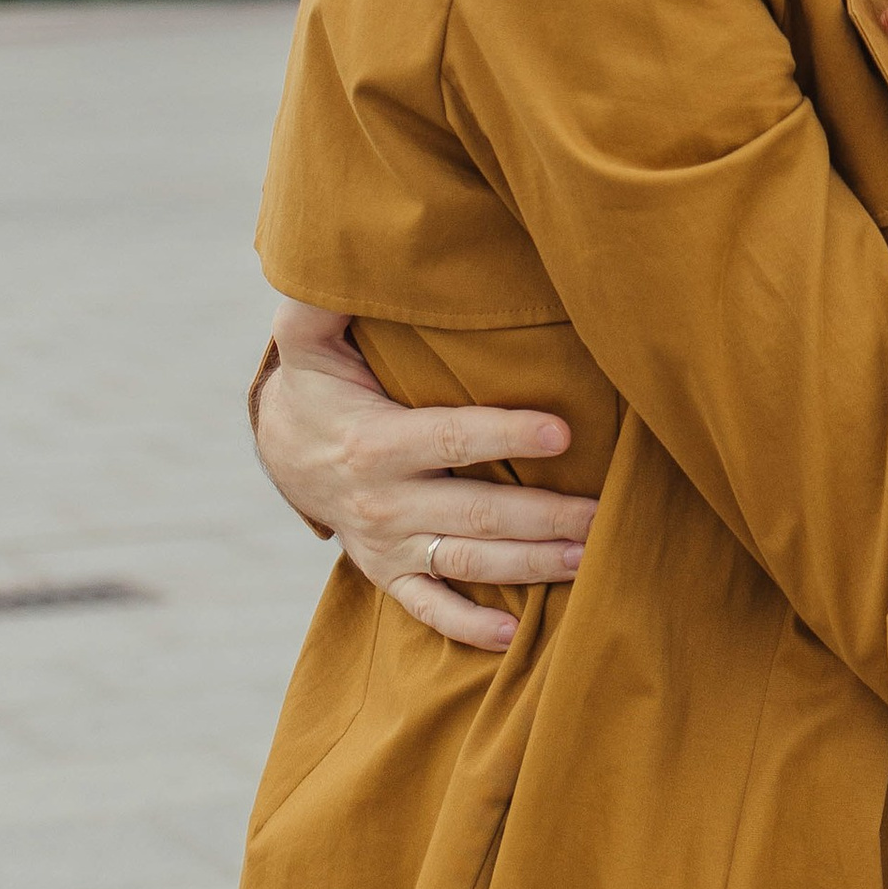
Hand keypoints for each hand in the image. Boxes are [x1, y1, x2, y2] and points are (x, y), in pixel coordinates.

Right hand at [254, 300, 596, 653]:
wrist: (283, 451)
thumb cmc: (319, 384)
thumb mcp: (312, 341)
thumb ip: (321, 302)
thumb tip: (328, 253)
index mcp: (374, 442)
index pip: (451, 438)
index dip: (506, 434)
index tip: (563, 431)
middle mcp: (382, 502)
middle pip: (476, 512)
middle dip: (544, 515)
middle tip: (605, 516)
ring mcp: (387, 545)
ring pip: (467, 563)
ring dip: (530, 565)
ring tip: (588, 560)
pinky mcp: (388, 573)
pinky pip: (428, 610)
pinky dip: (469, 627)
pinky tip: (517, 635)